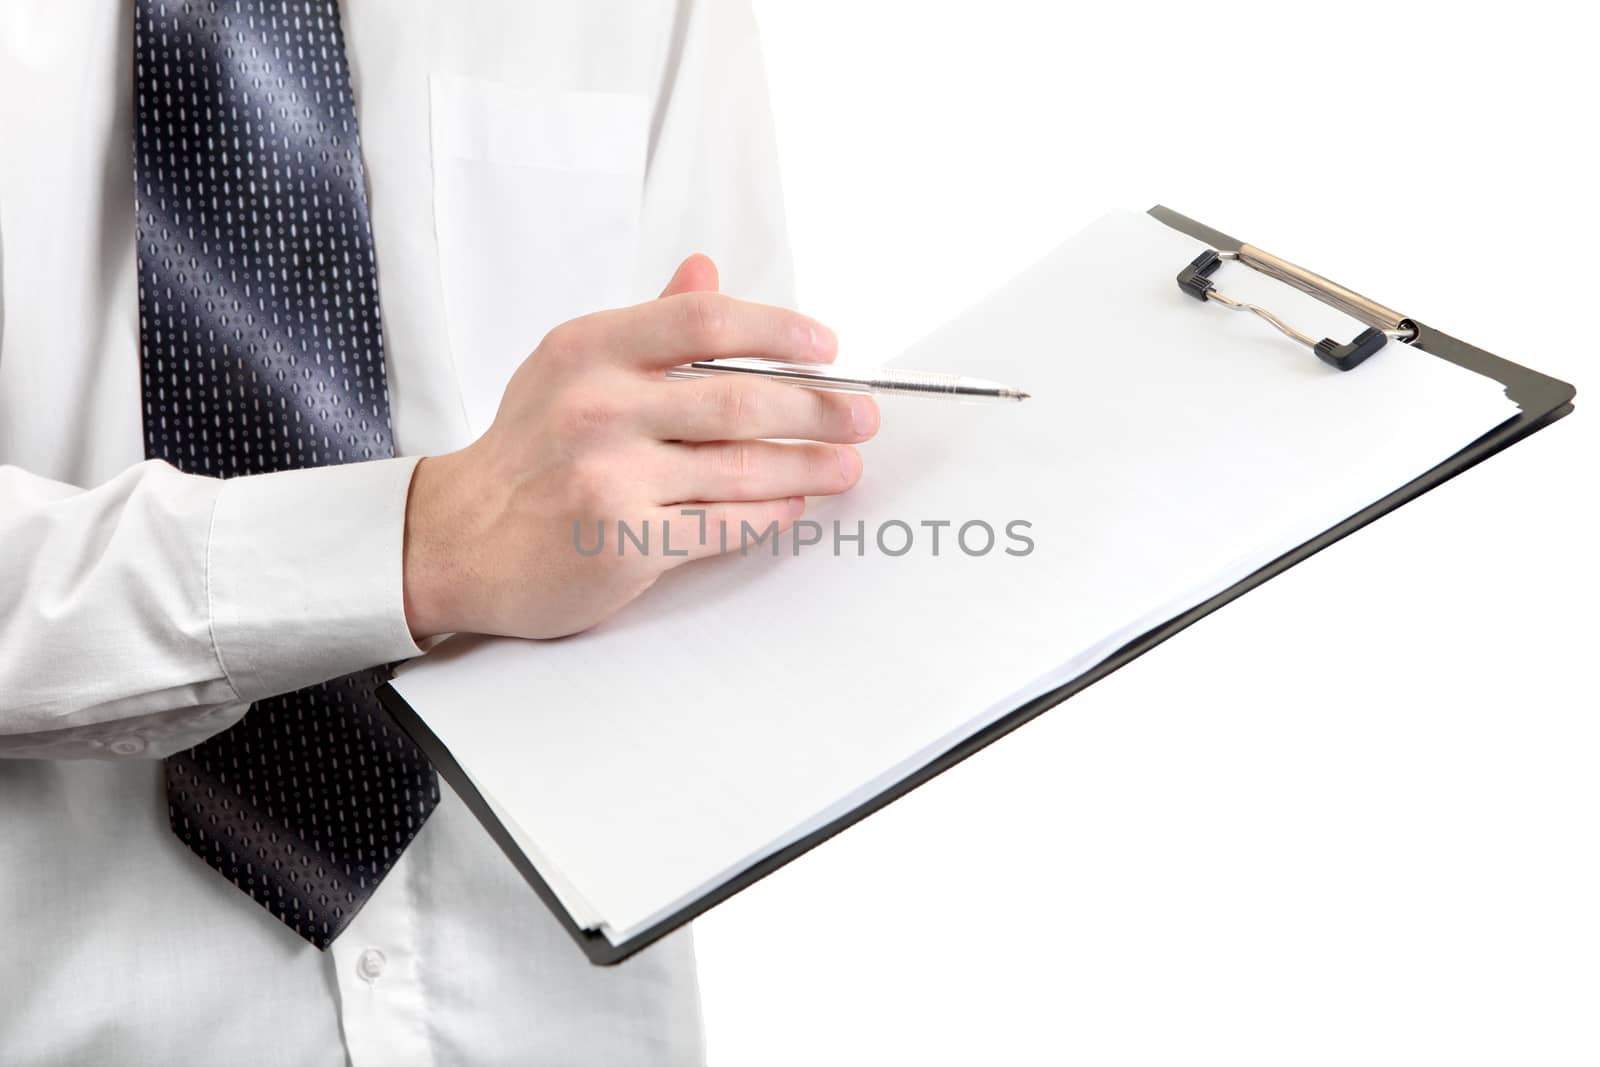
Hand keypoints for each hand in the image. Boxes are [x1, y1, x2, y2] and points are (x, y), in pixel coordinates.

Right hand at [401, 255, 879, 640]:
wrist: (458, 539)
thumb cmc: (524, 452)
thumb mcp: (569, 367)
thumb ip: (647, 325)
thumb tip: (706, 270)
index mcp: (590, 349)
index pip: (706, 319)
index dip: (778, 329)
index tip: (824, 347)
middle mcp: (598, 407)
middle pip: (740, 398)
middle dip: (817, 407)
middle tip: (860, 413)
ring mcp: (610, 476)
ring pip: (741, 467)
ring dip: (809, 466)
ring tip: (845, 464)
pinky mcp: (622, 539)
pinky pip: (721, 525)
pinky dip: (768, 515)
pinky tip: (792, 506)